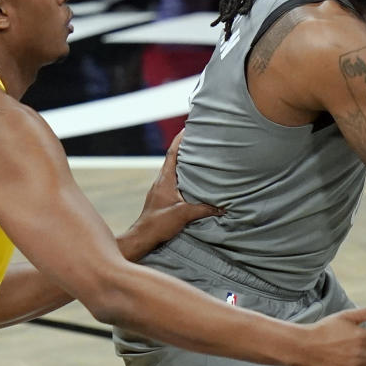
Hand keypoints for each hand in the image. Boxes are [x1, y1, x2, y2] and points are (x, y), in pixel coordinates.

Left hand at [117, 130, 220, 260]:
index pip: (172, 154)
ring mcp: (160, 189)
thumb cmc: (158, 224)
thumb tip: (223, 207)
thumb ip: (204, 209)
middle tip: (197, 139)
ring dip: (183, 162)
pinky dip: (182, 175)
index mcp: (165, 180)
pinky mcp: (161, 198)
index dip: (180, 140)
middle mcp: (161, 181)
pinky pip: (173, 180)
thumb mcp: (184, 215)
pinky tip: (191, 180)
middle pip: (172, 159)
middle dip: (184, 148)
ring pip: (172, 170)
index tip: (187, 128)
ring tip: (197, 157)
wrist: (142, 237)